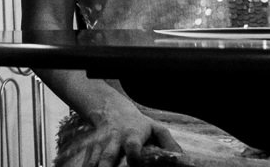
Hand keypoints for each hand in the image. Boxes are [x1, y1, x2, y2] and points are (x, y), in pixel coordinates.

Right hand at [54, 102, 179, 166]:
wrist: (110, 109)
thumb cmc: (138, 124)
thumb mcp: (155, 128)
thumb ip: (168, 143)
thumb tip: (182, 159)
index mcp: (132, 135)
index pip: (132, 145)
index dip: (133, 154)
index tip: (133, 162)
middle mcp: (115, 140)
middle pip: (109, 154)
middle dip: (107, 165)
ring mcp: (102, 144)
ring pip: (95, 157)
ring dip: (94, 166)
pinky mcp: (93, 147)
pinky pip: (87, 158)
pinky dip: (86, 165)